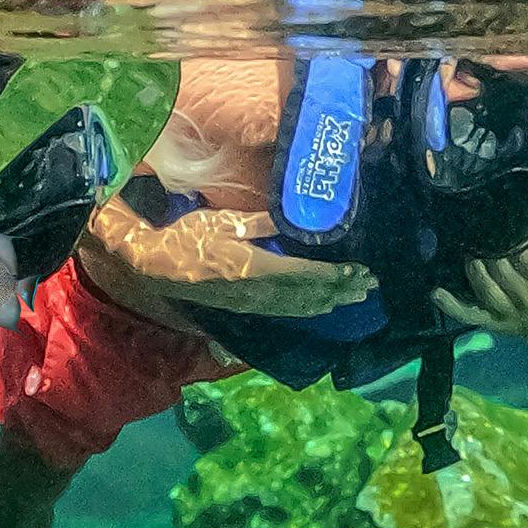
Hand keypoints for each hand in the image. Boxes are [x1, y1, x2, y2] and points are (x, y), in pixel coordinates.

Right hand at [120, 207, 377, 316]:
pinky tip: (319, 307)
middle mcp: (258, 291)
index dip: (337, 275)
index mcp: (256, 267)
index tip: (361, 271)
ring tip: (354, 297)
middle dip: (342, 290)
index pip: (307, 275)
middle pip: (310, 295)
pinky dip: (307, 309)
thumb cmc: (187, 237)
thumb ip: (261, 223)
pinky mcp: (244, 307)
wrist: (156, 267)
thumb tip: (293, 216)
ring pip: (299, 307)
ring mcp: (252, 303)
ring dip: (330, 302)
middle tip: (370, 285)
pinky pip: (284, 311)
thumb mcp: (225, 221)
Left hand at [438, 224, 527, 345]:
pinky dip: (452, 305)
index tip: (507, 227)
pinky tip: (436, 292)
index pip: (527, 257)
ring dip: (475, 267)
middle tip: (485, 233)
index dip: (515, 241)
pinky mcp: (500, 325)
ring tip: (471, 250)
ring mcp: (515, 317)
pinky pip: (472, 315)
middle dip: (492, 250)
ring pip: (486, 289)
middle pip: (503, 271)